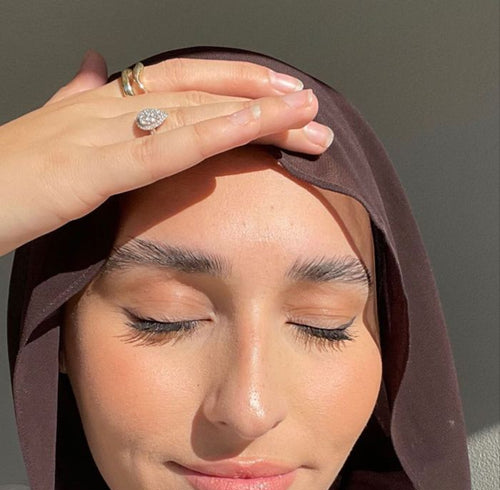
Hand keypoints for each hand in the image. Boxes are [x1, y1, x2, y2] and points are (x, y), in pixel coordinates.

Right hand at [0, 51, 333, 255]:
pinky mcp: (91, 166)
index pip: (177, 84)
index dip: (231, 86)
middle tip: (313, 112)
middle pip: (197, 91)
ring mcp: (96, 132)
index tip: (279, 98)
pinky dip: (217, 133)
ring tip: (307, 117)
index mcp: (93, 105)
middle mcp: (101, 107)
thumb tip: (95, 63)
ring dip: (256, 111)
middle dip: (260, 98)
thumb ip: (74, 100)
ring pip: (192, 111)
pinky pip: (165, 146)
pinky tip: (258, 128)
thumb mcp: (43, 134)